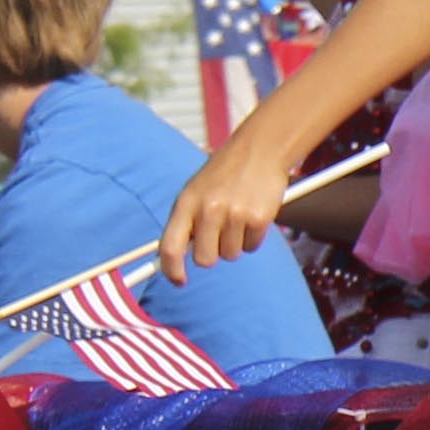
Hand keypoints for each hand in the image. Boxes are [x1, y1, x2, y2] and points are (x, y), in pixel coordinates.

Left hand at [162, 103, 309, 283]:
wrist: (260, 148)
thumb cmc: (224, 173)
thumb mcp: (196, 190)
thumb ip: (187, 221)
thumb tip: (176, 257)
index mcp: (187, 202)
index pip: (170, 247)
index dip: (171, 270)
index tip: (178, 280)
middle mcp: (209, 209)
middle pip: (205, 259)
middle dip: (212, 253)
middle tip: (219, 234)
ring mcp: (235, 214)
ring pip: (230, 255)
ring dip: (234, 242)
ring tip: (237, 216)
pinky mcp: (259, 218)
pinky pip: (252, 246)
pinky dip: (252, 237)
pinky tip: (252, 214)